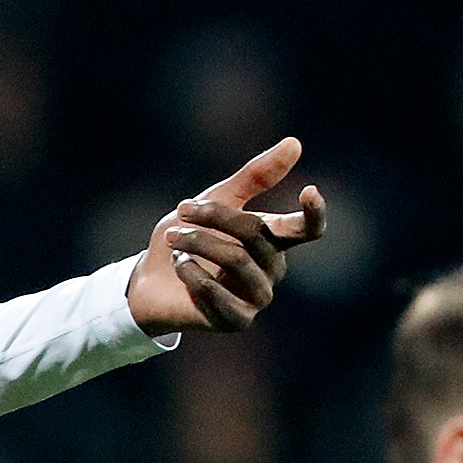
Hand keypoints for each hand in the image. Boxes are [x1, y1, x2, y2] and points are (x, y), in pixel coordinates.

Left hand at [126, 137, 327, 334]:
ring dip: (196, 243)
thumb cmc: (186, 238)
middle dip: (214, 217)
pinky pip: (217, 291)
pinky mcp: (237, 320)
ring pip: (236, 259)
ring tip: (173, 239)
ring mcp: (257, 297)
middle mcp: (273, 269)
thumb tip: (295, 143)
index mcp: (273, 240)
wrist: (148, 281)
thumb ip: (254, 177)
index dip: (314, 213)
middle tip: (181, 209)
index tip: (309, 190)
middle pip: (256, 233)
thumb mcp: (215, 200)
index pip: (308, 229)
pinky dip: (191, 274)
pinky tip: (180, 267)